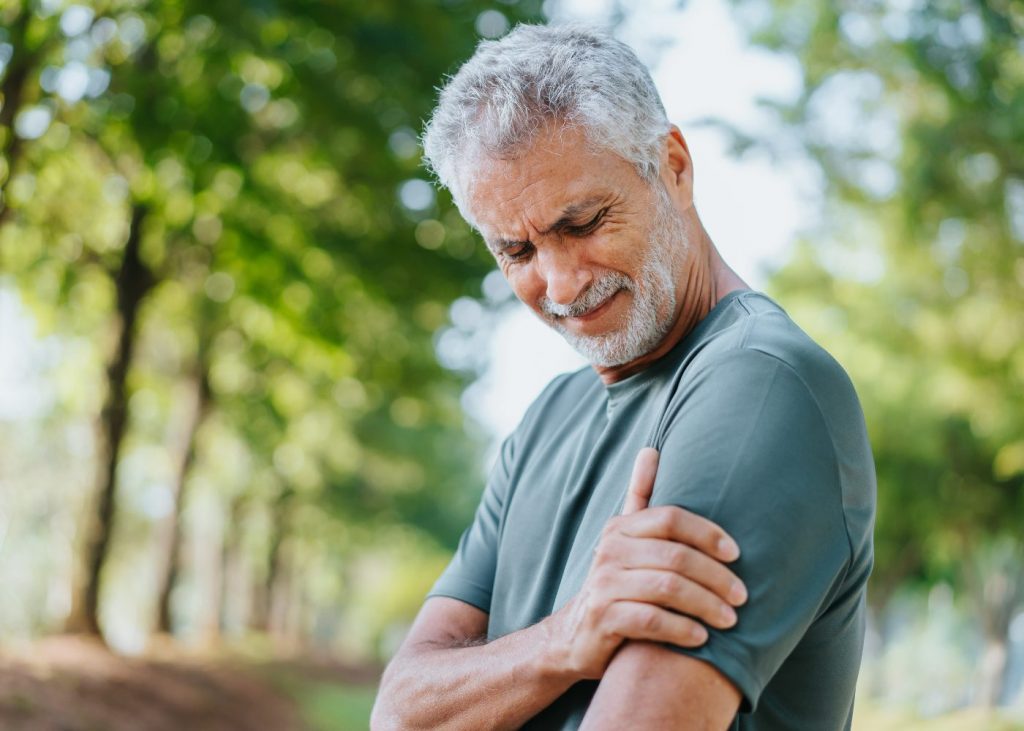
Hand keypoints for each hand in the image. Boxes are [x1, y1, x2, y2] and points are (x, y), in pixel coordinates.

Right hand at [546, 448, 746, 680]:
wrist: (576, 634)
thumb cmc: (617, 581)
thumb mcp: (625, 537)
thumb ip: (640, 496)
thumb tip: (650, 450)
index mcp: (621, 528)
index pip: (671, 518)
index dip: (707, 533)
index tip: (736, 554)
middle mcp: (610, 551)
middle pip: (676, 556)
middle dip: (715, 577)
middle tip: (741, 597)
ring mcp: (604, 584)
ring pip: (667, 588)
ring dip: (706, 605)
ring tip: (729, 620)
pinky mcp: (604, 618)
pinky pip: (651, 620)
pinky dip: (681, 629)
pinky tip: (701, 637)